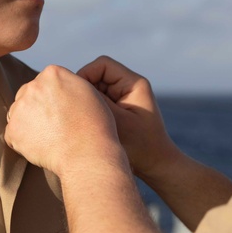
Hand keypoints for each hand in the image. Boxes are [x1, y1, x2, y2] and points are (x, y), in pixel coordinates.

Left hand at [5, 65, 122, 177]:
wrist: (87, 154)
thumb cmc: (94, 126)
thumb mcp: (87, 91)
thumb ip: (67, 83)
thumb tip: (54, 86)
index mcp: (52, 73)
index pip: (44, 82)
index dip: (53, 98)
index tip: (63, 111)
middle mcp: (33, 86)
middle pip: (28, 94)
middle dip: (37, 107)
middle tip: (55, 126)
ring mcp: (20, 107)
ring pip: (18, 113)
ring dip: (28, 123)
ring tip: (50, 137)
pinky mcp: (12, 129)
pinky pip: (13, 134)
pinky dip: (22, 142)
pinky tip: (42, 146)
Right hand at [77, 56, 181, 181]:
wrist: (157, 167)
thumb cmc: (142, 147)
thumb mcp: (117, 122)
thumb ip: (97, 102)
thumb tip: (74, 86)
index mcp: (134, 83)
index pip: (102, 65)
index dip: (85, 75)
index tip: (76, 96)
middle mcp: (129, 86)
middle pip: (97, 76)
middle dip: (85, 91)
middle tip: (77, 111)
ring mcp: (123, 98)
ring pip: (95, 90)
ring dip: (88, 103)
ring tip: (84, 121)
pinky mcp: (118, 110)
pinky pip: (99, 102)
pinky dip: (91, 111)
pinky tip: (88, 127)